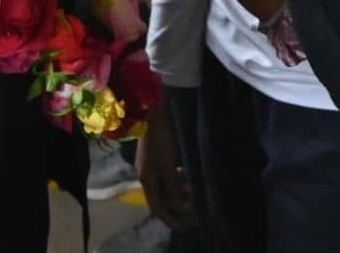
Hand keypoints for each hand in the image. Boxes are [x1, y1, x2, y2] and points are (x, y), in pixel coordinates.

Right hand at [135, 91, 193, 230]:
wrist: (152, 112)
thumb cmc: (161, 140)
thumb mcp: (168, 165)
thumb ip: (173, 186)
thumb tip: (179, 205)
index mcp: (146, 179)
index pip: (157, 206)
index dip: (170, 218)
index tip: (183, 227)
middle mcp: (146, 174)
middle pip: (161, 197)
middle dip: (176, 205)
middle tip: (192, 210)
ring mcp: (150, 164)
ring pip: (164, 185)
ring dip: (178, 191)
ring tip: (193, 192)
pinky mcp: (156, 155)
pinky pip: (166, 174)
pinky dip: (176, 179)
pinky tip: (185, 174)